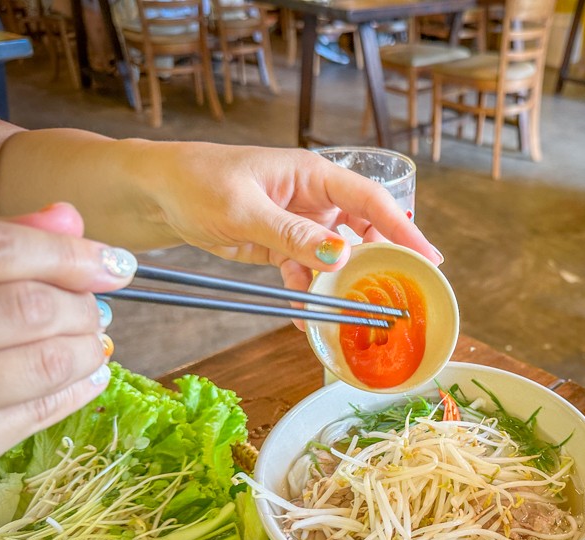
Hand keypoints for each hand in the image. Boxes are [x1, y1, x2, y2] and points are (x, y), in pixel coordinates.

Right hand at [0, 203, 134, 488]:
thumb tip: (66, 218)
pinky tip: (89, 376)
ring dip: (85, 349)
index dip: (65, 254)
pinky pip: (30, 417)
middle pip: (25, 308)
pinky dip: (74, 391)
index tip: (115, 264)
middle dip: (78, 306)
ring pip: (41, 364)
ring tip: (94, 340)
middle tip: (94, 309)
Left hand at [135, 145, 442, 291]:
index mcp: (314, 175)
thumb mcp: (246, 211)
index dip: (404, 230)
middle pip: (363, 232)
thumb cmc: (197, 183)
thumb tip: (341, 256)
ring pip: (336, 258)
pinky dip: (307, 294)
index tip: (429, 259)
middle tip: (393, 297)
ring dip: (340, 285)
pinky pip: (306, 272)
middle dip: (377, 264)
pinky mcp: (281, 245)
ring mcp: (299, 223)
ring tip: (347, 314)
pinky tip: (305, 318)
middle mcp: (314, 198)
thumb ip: (293, 235)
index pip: (372, 202)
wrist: (155, 194)